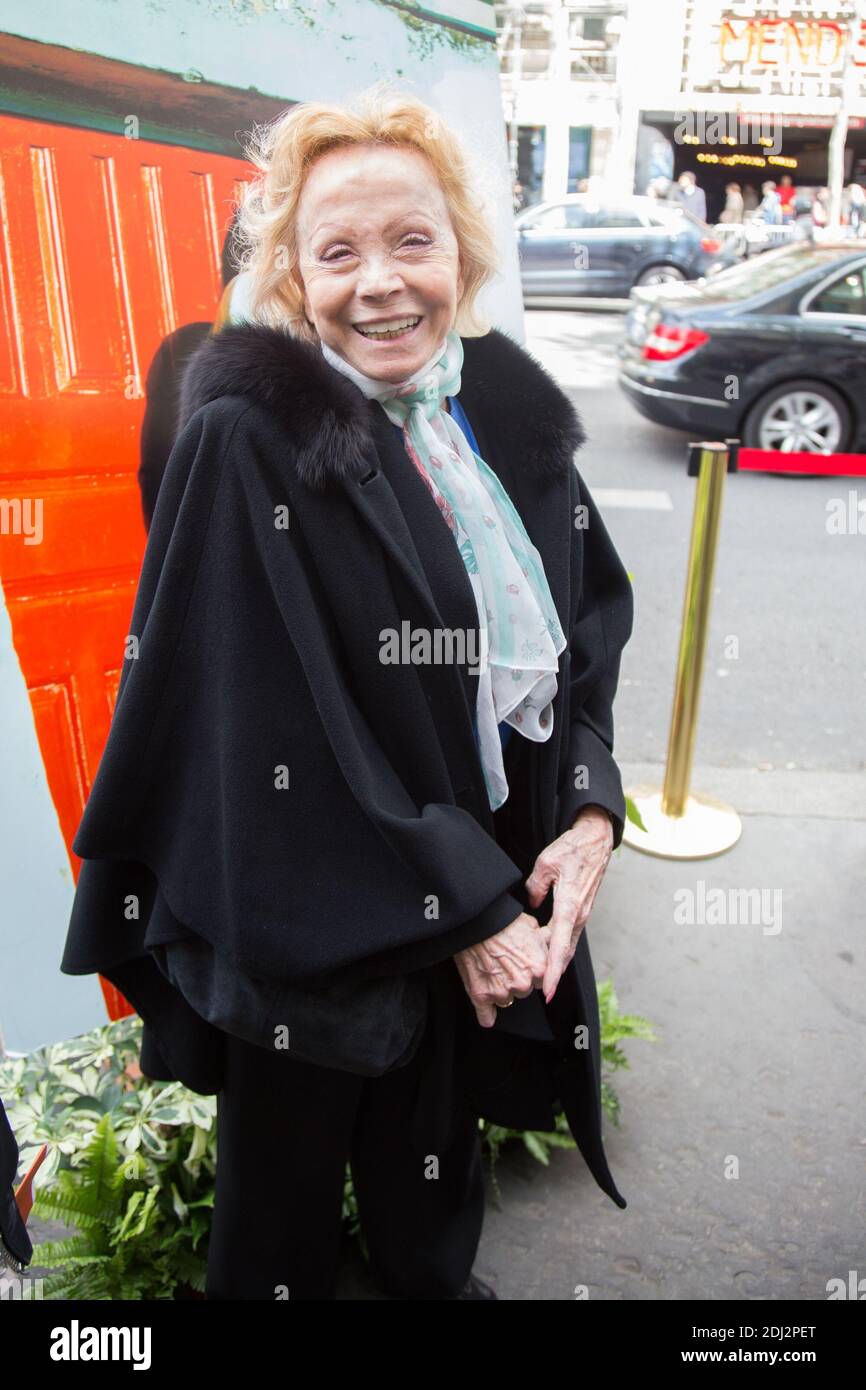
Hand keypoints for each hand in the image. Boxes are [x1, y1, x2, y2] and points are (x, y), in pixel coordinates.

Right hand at [453, 912, 549, 1028]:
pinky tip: (487, 1010)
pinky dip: (486, 1015)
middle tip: (505, 963)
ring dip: (500, 989)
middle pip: (524, 991)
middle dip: (516, 980)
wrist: (475, 920)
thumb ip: (546, 944)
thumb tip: (554, 948)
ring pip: (506, 1000)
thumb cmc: (502, 921)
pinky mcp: (481, 996)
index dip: (532, 971)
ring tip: (491, 969)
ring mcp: (501, 991)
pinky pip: (487, 1018)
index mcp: (539, 968)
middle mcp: (523, 983)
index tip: (523, 963)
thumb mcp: (533, 926)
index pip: (542, 981)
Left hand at [525, 806, 613, 1003]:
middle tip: (539, 991)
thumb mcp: (546, 863)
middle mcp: (579, 915)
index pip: (559, 947)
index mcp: (569, 907)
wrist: (595, 840)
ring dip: (556, 962)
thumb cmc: (572, 849)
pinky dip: (559, 947)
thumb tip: (531, 903)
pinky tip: (546, 952)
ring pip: (567, 945)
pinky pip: (569, 934)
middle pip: (565, 953)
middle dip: (553, 974)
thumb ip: (535, 886)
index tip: (547, 991)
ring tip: (541, 978)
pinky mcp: (580, 910)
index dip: (552, 971)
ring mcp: (581, 914)